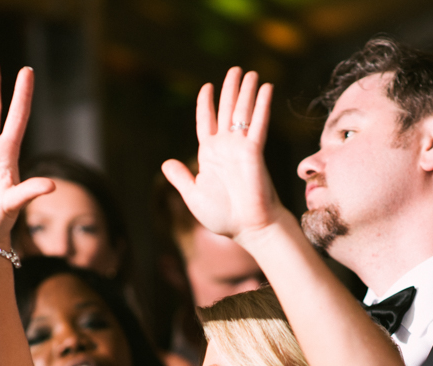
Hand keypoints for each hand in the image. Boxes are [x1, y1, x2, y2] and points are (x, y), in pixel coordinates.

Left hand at [161, 67, 281, 240]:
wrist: (248, 227)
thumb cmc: (223, 217)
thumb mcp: (193, 196)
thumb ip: (181, 178)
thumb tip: (166, 163)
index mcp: (210, 155)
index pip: (206, 122)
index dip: (205, 104)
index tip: (207, 87)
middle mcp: (226, 147)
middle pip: (226, 110)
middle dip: (231, 90)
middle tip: (236, 70)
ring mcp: (241, 147)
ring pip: (242, 112)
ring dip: (247, 91)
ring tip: (251, 73)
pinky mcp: (254, 150)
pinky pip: (258, 123)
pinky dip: (261, 105)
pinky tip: (266, 88)